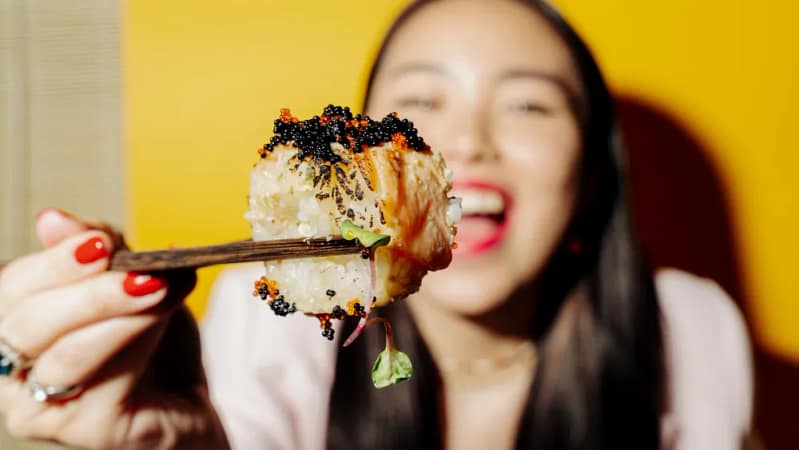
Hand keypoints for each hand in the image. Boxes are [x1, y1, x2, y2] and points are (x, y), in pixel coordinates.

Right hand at [0, 210, 228, 448]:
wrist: (188, 399)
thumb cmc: (151, 340)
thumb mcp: (130, 280)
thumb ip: (97, 251)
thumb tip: (52, 219)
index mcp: (14, 329)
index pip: (11, 290)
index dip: (53, 263)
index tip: (101, 240)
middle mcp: (12, 374)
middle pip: (25, 324)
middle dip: (86, 290)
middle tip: (138, 269)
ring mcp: (42, 409)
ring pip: (64, 356)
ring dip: (116, 313)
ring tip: (159, 287)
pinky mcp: (86, 431)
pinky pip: (104, 384)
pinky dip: (137, 341)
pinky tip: (164, 316)